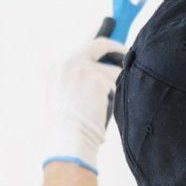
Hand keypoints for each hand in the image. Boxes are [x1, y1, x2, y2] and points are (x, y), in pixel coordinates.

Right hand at [43, 37, 124, 171]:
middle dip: (118, 47)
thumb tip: (107, 68)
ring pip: (114, 70)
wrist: (68, 140)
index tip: (113, 46)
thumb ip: (79, 78)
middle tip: (129, 53)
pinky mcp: (97, 80)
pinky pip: (119, 83)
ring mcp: (83, 69)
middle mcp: (68, 63)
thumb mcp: (64, 96)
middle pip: (100, 44)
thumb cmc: (69, 127)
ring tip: (111, 103)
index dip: (100, 47)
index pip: (83, 48)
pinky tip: (108, 109)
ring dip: (118, 84)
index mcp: (56, 68)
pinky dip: (119, 95)